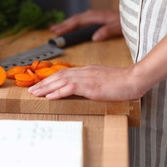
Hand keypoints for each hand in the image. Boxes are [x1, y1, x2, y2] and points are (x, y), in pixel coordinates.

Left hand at [28, 65, 145, 100]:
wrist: (135, 79)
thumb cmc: (122, 81)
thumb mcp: (103, 78)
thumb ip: (91, 80)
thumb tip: (82, 87)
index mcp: (87, 70)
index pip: (64, 72)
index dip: (50, 78)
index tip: (41, 84)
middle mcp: (84, 71)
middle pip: (58, 75)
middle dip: (43, 83)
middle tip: (31, 89)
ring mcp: (87, 78)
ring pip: (60, 81)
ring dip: (46, 87)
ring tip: (35, 93)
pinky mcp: (90, 86)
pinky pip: (70, 88)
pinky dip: (58, 92)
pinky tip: (49, 96)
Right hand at [50, 10, 121, 40]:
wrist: (135, 16)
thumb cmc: (127, 21)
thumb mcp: (118, 27)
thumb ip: (106, 31)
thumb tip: (95, 37)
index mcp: (97, 16)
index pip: (78, 21)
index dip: (66, 26)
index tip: (57, 31)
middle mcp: (94, 14)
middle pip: (75, 18)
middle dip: (63, 24)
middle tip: (52, 30)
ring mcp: (95, 15)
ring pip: (77, 18)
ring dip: (67, 23)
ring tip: (57, 28)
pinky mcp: (97, 18)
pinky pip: (81, 20)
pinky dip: (74, 23)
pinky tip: (71, 26)